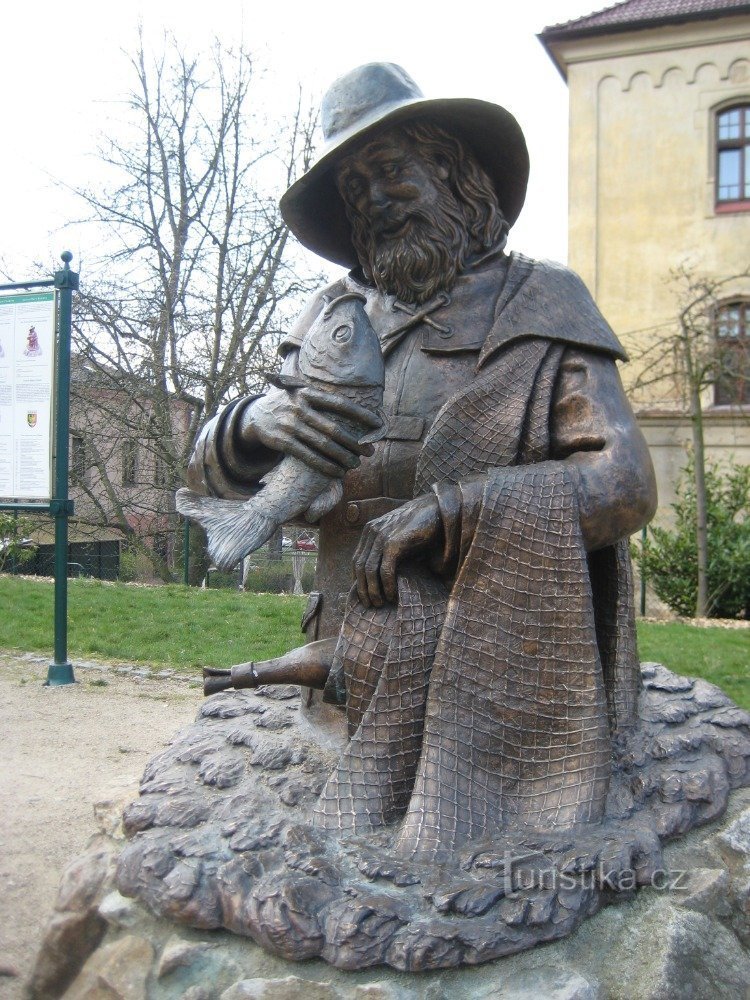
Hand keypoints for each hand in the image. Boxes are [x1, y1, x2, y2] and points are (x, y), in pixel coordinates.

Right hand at [244, 387, 381, 478]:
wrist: (256, 415)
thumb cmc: (290, 405)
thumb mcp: (302, 393)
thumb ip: (324, 399)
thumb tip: (358, 410)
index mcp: (307, 393)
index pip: (340, 403)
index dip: (361, 414)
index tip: (378, 424)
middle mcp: (298, 407)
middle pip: (334, 428)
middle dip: (355, 443)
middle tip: (370, 452)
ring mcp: (290, 425)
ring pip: (323, 445)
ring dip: (343, 457)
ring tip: (356, 464)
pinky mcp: (282, 442)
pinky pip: (309, 457)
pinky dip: (325, 466)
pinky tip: (338, 472)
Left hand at [353, 494, 440, 606]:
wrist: (437, 509)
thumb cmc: (421, 526)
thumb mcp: (399, 537)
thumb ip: (389, 551)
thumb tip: (384, 577)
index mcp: (370, 530)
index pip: (357, 560)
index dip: (359, 579)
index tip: (364, 594)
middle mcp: (372, 532)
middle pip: (359, 567)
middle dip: (362, 589)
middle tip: (370, 605)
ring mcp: (382, 536)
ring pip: (369, 570)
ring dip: (373, 591)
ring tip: (380, 603)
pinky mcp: (394, 543)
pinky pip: (385, 570)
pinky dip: (387, 585)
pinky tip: (392, 595)